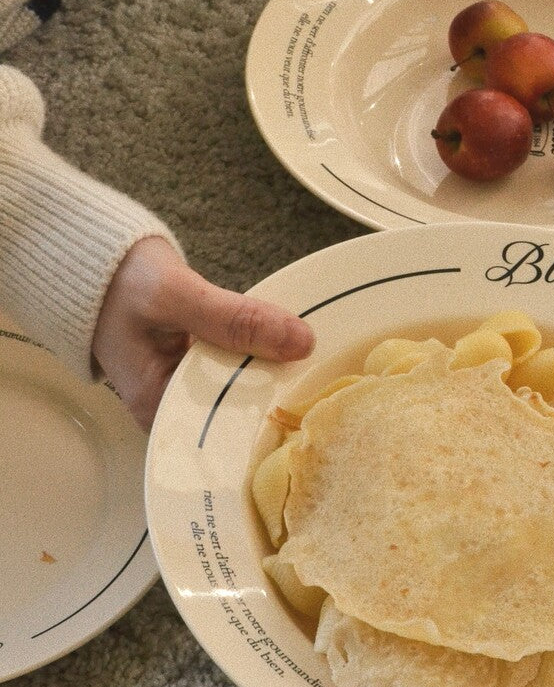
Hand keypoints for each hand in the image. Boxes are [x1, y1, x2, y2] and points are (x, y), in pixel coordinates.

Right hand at [92, 236, 314, 429]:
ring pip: (242, 386)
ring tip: (316, 367)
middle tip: (325, 383)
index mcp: (159, 408)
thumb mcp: (177, 296)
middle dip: (279, 395)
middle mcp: (173, 406)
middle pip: (237, 413)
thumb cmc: (120, 280)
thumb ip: (234, 319)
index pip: (223, 433)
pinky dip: (258, 354)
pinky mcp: (197, 362)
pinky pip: (237, 365)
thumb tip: (302, 342)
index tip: (312, 404)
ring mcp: (186, 383)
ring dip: (273, 372)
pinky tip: (289, 348)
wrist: (95, 253)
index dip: (269, 420)